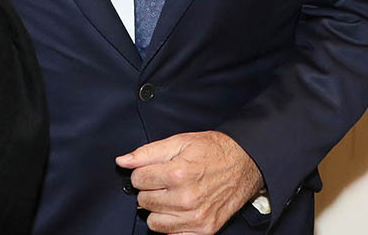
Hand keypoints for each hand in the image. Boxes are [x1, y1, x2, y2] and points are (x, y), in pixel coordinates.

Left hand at [117, 130, 263, 233]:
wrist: (245, 163)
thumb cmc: (212, 151)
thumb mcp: (178, 142)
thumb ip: (146, 153)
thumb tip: (122, 161)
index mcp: (178, 173)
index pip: (137, 180)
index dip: (141, 173)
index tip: (152, 170)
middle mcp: (187, 198)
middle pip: (144, 201)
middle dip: (149, 190)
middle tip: (163, 182)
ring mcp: (197, 217)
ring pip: (153, 222)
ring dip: (157, 209)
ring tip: (170, 196)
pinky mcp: (205, 229)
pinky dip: (170, 224)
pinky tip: (177, 210)